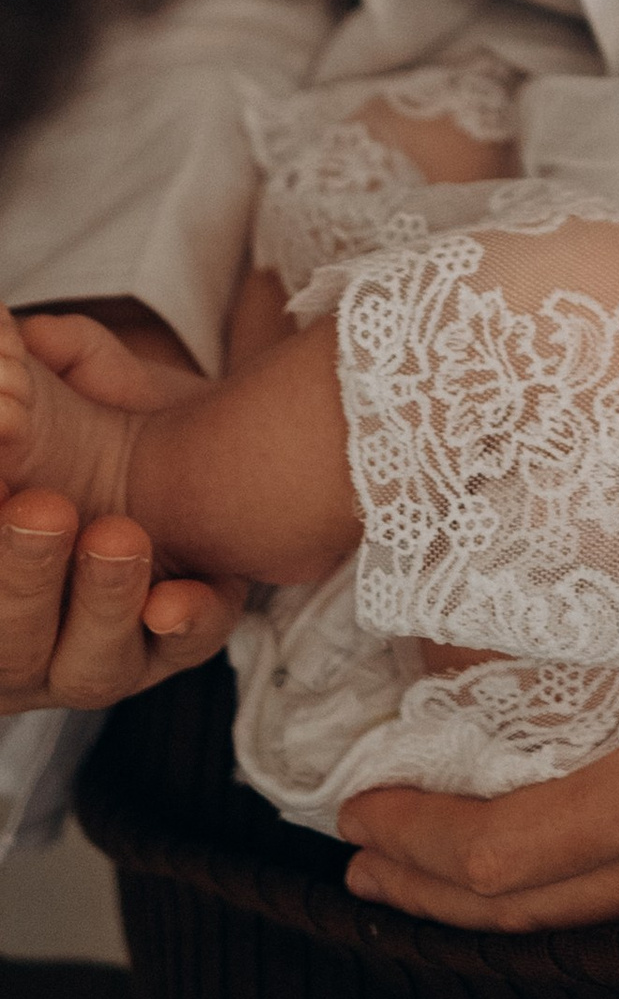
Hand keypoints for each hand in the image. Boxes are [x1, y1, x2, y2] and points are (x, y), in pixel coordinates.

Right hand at [0, 304, 239, 717]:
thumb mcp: (75, 388)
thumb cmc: (113, 425)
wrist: (217, 447)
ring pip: (89, 663)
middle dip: (20, 575)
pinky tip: (171, 603)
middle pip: (10, 640)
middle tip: (42, 509)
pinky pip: (183, 649)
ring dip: (99, 600)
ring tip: (118, 536)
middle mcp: (27, 634)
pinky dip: (182, 624)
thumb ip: (56, 366)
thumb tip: (27, 335)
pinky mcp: (181, 646)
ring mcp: (100, 653)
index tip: (2, 486)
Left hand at [338, 665, 618, 932]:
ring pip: (598, 913)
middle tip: (367, 854)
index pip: (507, 860)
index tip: (356, 809)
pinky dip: (589, 875)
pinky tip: (589, 827)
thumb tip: (543, 570)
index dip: (415, 843)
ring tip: (449, 854)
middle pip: (533, 914)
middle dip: (431, 889)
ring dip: (507, 890)